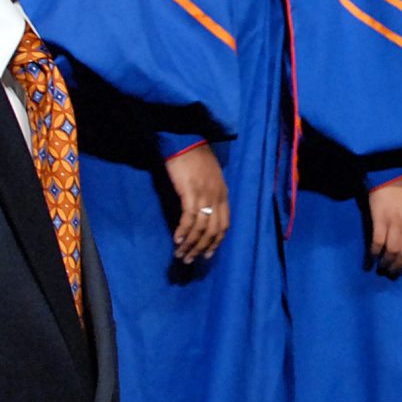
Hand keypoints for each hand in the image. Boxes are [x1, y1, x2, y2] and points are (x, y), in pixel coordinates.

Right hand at [162, 144, 228, 262]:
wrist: (185, 142)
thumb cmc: (195, 158)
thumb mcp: (209, 178)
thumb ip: (209, 195)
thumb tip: (202, 213)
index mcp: (223, 194)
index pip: (224, 225)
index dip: (216, 242)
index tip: (207, 254)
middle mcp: (217, 197)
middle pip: (213, 231)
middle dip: (202, 248)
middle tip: (190, 259)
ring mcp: (204, 195)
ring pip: (200, 228)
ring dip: (190, 244)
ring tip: (180, 254)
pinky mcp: (190, 192)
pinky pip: (188, 218)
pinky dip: (183, 231)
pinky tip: (176, 239)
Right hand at [366, 172, 401, 276]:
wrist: (390, 172)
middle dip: (398, 266)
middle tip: (392, 273)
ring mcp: (393, 221)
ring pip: (392, 250)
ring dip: (386, 262)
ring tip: (382, 268)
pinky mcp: (379, 218)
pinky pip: (377, 241)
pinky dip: (374, 252)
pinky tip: (371, 257)